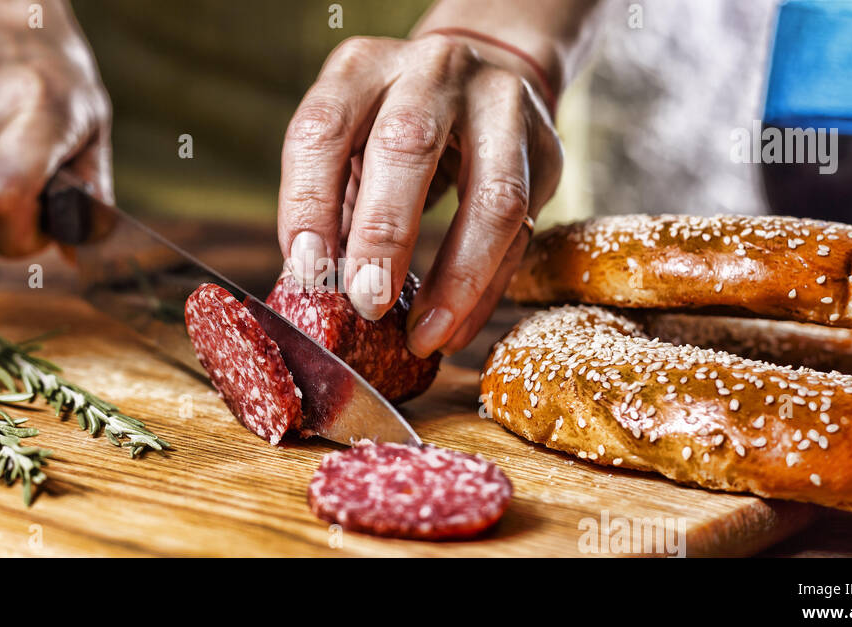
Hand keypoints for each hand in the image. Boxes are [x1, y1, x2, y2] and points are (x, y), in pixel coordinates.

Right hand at [0, 0, 111, 256]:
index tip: (44, 220)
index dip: (22, 234)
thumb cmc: (52, 73)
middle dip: (6, 235)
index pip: (1, 198)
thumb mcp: (93, 126)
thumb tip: (79, 251)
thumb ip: (92, 194)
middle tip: (31, 200)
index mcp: (31, 110)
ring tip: (4, 180)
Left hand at [278, 33, 562, 357]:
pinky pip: (521, 232)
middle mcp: (433, 73)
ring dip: (455, 278)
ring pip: (490, 196)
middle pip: (408, 146)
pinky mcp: (545, 150)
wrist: (489, 70)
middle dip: (384, 235)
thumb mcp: (352, 140)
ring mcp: (500, 106)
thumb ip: (334, 201)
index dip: (310, 201)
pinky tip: (454, 329)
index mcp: (363, 68)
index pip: (325, 128)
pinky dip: (484, 290)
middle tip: (366, 303)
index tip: (306, 269)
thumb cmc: (395, 123)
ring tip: (424, 334)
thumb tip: (316, 286)